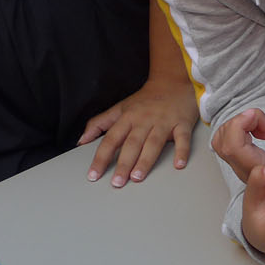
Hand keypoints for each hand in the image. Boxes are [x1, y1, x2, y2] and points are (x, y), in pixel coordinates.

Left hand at [81, 78, 198, 186]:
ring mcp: (164, 122)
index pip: (110, 140)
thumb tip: (81, 141)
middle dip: (123, 164)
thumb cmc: (146, 100)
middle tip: (117, 182)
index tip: (94, 174)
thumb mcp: (120, 108)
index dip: (101, 158)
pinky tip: (178, 165)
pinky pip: (183, 139)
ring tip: (137, 177)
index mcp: (127, 118)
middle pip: (132, 144)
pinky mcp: (182, 123)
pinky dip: (182, 151)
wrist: (172, 82)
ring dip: (145, 161)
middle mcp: (144, 120)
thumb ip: (99, 123)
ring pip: (153, 143)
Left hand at [212, 109, 264, 183]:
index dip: (239, 126)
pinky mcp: (242, 158)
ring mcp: (241, 164)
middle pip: (222, 141)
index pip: (233, 149)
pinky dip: (241, 128)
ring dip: (241, 124)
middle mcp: (245, 170)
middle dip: (241, 122)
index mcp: (260, 173)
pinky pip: (227, 139)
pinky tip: (260, 131)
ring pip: (221, 139)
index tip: (256, 116)